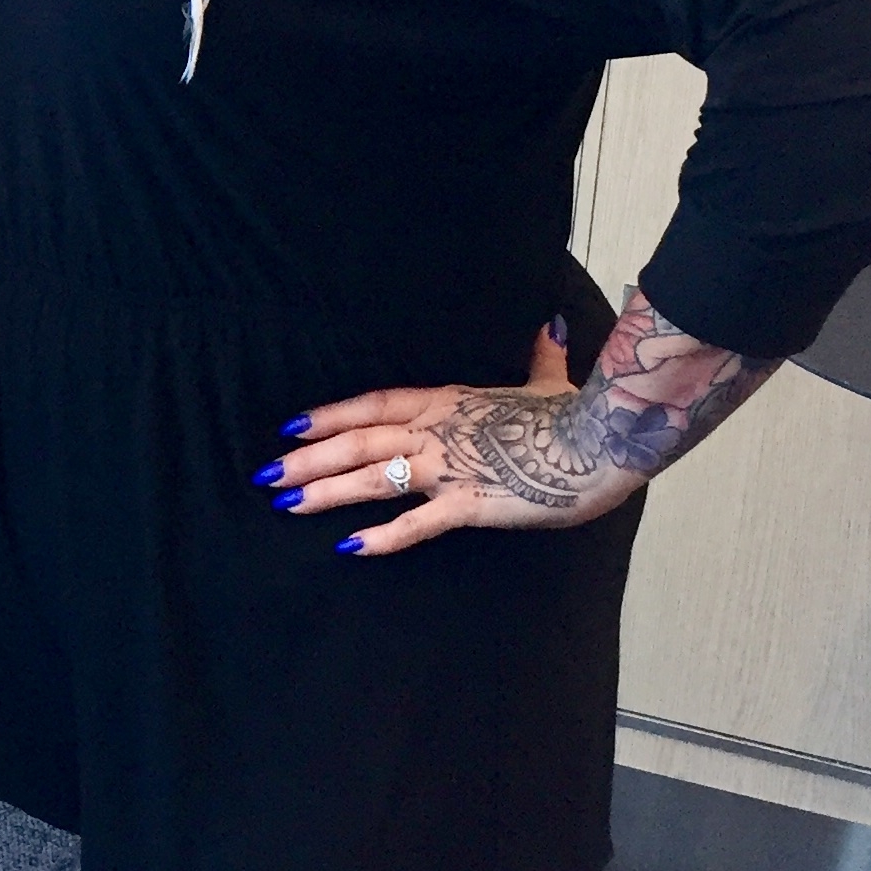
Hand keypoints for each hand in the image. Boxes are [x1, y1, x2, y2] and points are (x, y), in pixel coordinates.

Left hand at [261, 292, 778, 556]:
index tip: (292, 427)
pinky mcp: (470, 501)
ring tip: (288, 503)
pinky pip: (417, 522)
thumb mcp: (550, 377)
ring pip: (373, 477)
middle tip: (266, 475)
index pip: (374, 404)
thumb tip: (548, 323)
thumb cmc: (577, 412)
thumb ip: (540, 354)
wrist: (604, 440)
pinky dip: (382, 536)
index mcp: (448, 400)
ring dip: (325, 490)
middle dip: (308, 458)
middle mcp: (437, 429)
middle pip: (358, 441)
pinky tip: (349, 547)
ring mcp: (451, 465)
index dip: (330, 415)